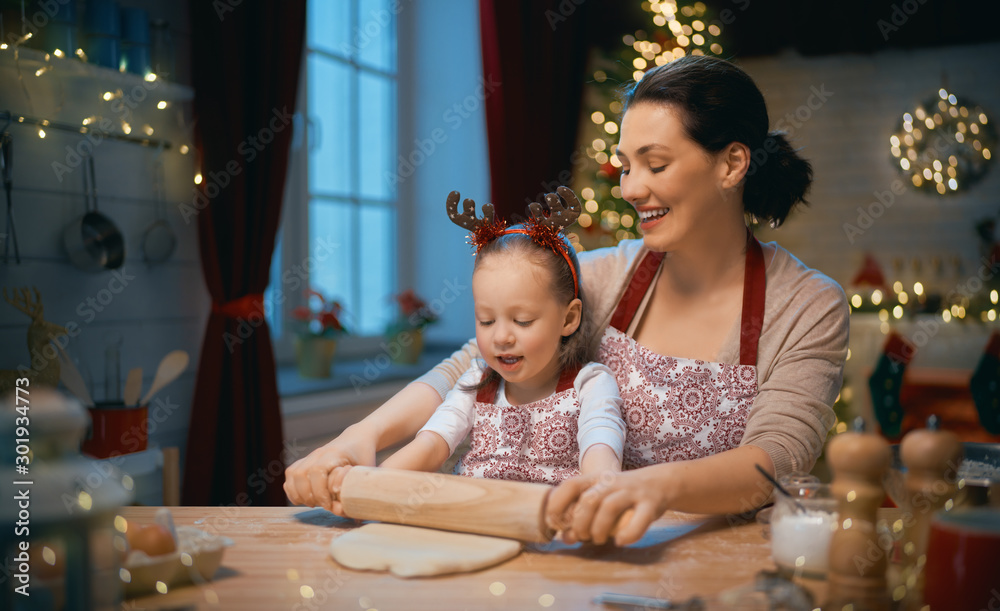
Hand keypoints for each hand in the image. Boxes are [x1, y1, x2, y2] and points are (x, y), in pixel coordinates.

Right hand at [283, 427, 375, 513]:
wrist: (357, 439)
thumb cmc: (364, 457)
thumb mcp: (366, 472)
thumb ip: (359, 490)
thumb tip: (352, 515)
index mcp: (334, 454)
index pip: (317, 472)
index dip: (320, 492)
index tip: (328, 505)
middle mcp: (319, 453)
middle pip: (300, 474)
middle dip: (308, 496)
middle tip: (321, 506)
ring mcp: (310, 456)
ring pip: (293, 474)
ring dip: (298, 493)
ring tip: (312, 503)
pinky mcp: (306, 460)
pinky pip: (291, 473)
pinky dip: (292, 488)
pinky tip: (303, 498)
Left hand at [545, 466, 672, 545]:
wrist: (659, 483)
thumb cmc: (622, 496)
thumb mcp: (601, 499)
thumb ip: (582, 516)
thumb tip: (565, 538)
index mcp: (596, 479)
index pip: (570, 485)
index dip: (557, 504)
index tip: (554, 522)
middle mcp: (612, 483)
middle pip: (589, 500)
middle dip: (580, 523)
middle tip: (583, 536)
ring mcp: (632, 492)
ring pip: (610, 506)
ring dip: (599, 528)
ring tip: (598, 540)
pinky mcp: (650, 504)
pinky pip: (639, 519)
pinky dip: (629, 533)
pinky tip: (620, 541)